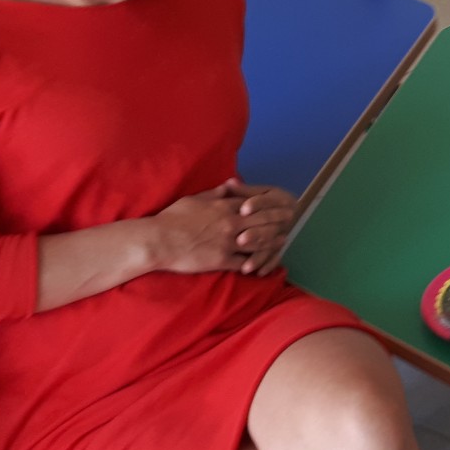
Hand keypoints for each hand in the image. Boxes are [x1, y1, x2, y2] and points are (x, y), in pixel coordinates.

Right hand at [149, 183, 289, 276]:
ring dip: (273, 241)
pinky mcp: (222, 260)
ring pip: (259, 241)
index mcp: (224, 207)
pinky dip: (255, 262)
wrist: (159, 240)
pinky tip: (264, 262)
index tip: (280, 203)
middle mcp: (231, 223)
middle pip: (263, 221)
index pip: (254, 204)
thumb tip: (228, 186)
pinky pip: (244, 262)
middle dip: (279, 219)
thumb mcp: (194, 199)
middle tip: (291, 219)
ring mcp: (228, 243)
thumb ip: (214, 194)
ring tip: (283, 240)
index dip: (269, 204)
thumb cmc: (172, 218)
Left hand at [221, 178, 297, 274]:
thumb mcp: (254, 192)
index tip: (243, 208)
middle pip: (269, 225)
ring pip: (271, 245)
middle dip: (256, 233)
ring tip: (246, 266)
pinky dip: (267, 265)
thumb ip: (242, 190)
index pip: (267, 200)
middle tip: (241, 240)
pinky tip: (258, 273)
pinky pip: (275, 257)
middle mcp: (282, 216)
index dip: (257, 203)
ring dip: (259, 255)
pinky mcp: (278, 246)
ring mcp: (281, 233)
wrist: (289, 209)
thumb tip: (229, 183)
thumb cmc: (262, 199)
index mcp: (277, 198)